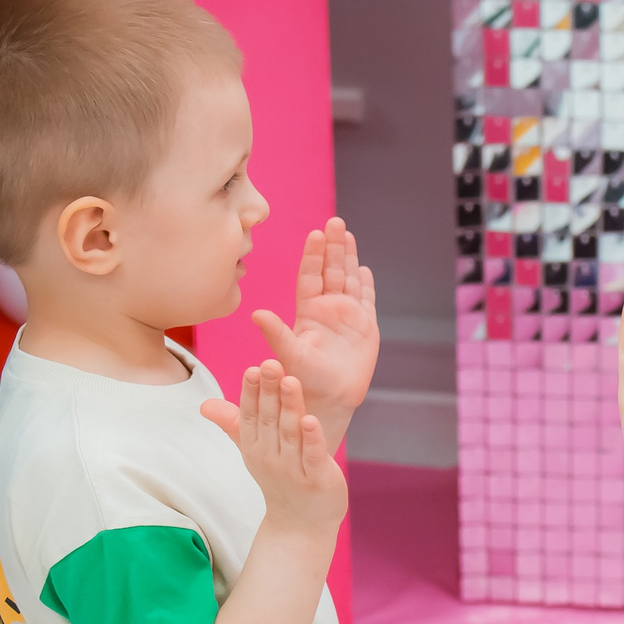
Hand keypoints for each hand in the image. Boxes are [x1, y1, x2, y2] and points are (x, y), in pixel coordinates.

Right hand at [202, 361, 347, 539]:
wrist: (300, 524)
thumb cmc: (279, 479)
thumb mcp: (253, 451)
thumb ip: (234, 424)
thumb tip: (204, 405)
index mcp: (255, 447)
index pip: (250, 416)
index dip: (251, 393)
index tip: (253, 368)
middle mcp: (271, 457)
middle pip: (269, 420)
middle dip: (269, 392)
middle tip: (271, 363)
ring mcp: (294, 469)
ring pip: (290, 433)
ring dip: (290, 406)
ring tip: (291, 380)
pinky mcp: (317, 479)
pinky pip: (312, 456)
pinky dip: (312, 439)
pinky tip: (311, 419)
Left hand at [253, 218, 377, 451]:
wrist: (328, 402)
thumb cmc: (303, 382)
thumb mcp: (288, 356)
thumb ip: (277, 333)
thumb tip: (256, 314)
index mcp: (308, 312)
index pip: (311, 276)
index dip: (314, 255)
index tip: (316, 234)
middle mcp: (327, 309)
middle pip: (331, 270)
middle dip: (333, 246)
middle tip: (335, 222)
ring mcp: (347, 317)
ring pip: (349, 279)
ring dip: (349, 257)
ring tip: (347, 233)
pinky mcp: (365, 328)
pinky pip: (367, 301)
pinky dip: (367, 285)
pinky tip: (365, 269)